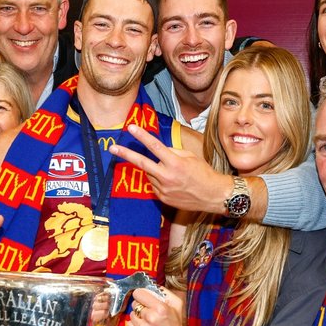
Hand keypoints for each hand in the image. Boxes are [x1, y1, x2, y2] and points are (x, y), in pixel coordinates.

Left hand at [109, 124, 230, 213]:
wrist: (213, 195)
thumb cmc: (204, 173)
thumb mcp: (190, 157)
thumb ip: (172, 152)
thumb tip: (158, 150)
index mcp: (175, 163)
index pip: (154, 146)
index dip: (142, 136)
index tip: (131, 128)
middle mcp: (167, 176)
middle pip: (141, 163)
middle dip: (126, 154)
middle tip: (112, 148)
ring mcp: (164, 189)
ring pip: (150, 174)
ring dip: (154, 170)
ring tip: (172, 173)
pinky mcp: (163, 198)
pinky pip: (154, 185)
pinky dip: (158, 180)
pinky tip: (172, 182)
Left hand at [125, 289, 200, 325]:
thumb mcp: (177, 305)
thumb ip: (165, 292)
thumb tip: (152, 286)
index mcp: (160, 308)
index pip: (139, 293)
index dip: (141, 295)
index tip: (143, 298)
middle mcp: (151, 318)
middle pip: (134, 304)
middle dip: (140, 306)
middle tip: (148, 312)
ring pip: (131, 315)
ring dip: (137, 317)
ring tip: (147, 322)